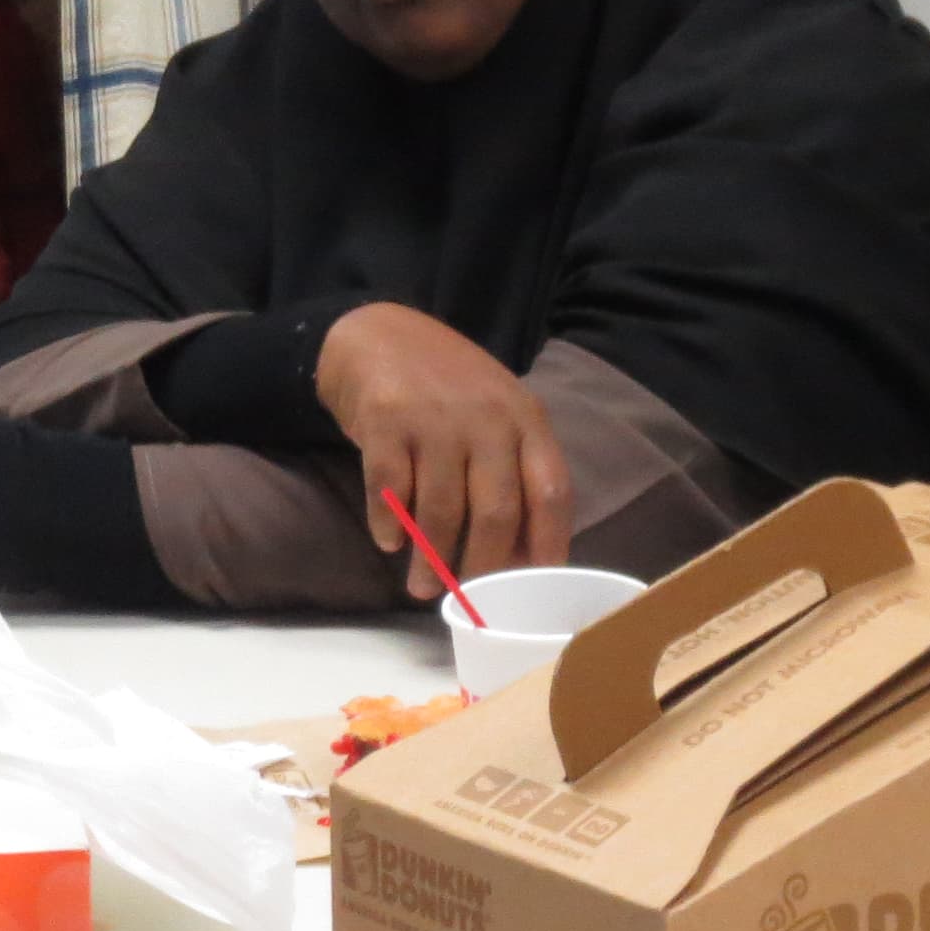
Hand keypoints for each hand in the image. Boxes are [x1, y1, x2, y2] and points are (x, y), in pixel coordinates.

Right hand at [313, 303, 573, 598]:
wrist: (378, 332)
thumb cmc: (447, 385)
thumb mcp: (496, 412)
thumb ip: (513, 468)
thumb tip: (522, 554)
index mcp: (525, 419)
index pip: (551, 492)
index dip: (547, 545)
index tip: (534, 588)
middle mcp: (486, 419)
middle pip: (496, 512)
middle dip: (481, 566)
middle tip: (468, 598)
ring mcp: (434, 419)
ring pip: (440, 509)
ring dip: (430, 558)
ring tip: (422, 587)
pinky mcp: (384, 420)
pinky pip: (388, 489)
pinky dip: (388, 523)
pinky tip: (388, 542)